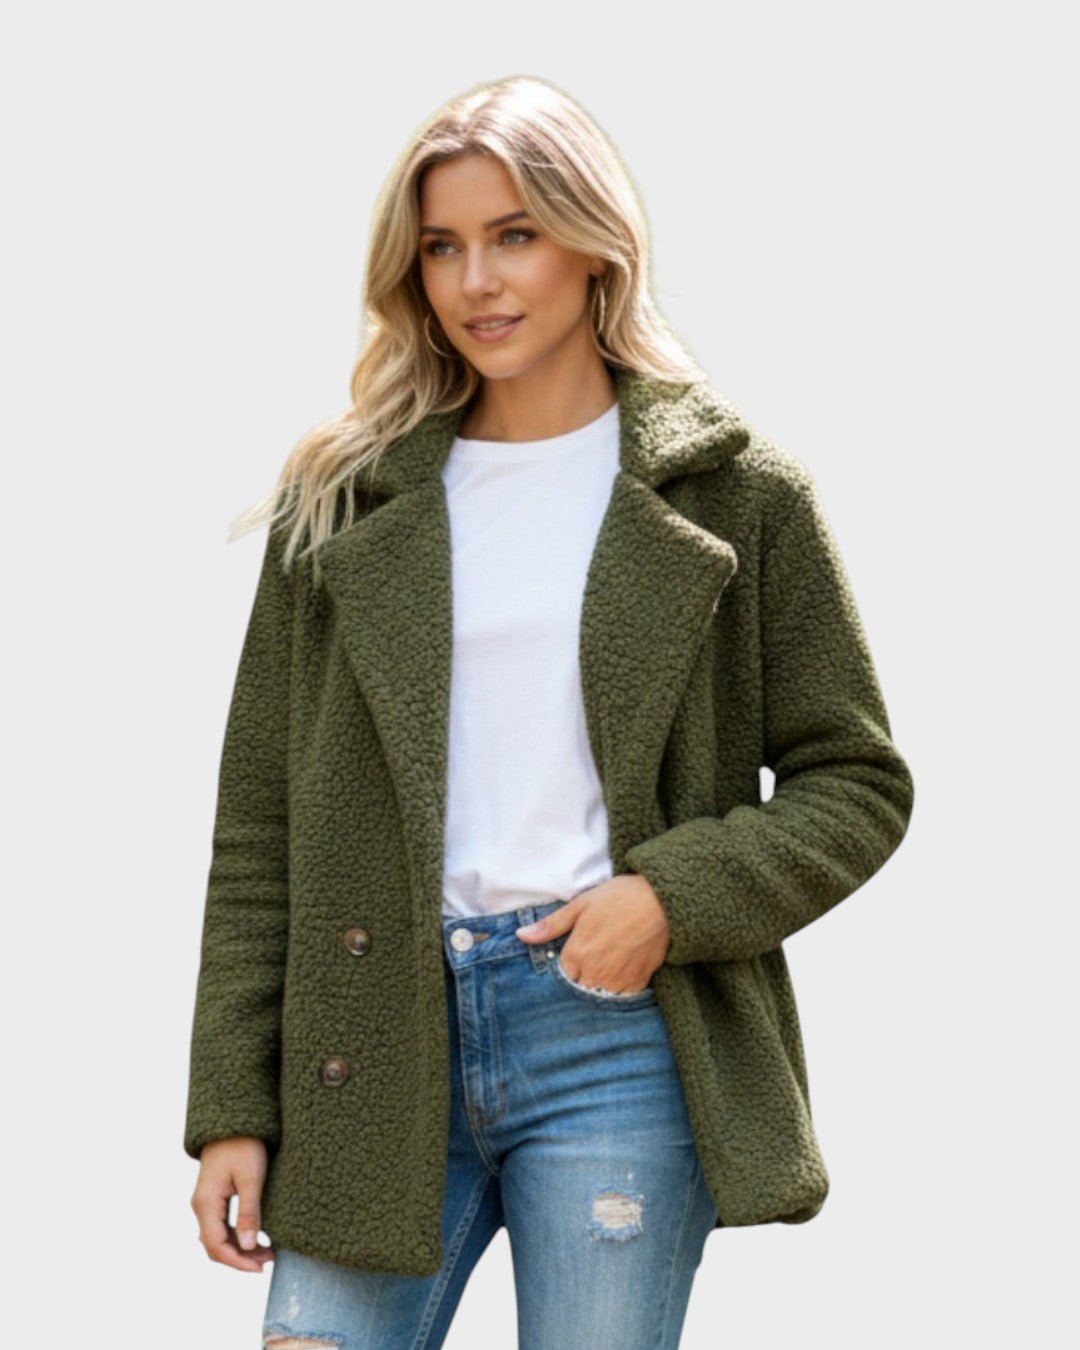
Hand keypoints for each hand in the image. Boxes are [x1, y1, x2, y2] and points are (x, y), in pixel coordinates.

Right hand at [190, 1136, 275, 1271]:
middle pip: (215, 1246)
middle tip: (268, 1260)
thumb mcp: (251, 1178)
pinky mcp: (214, 1197)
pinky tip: (256, 1237)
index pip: (216, 1246)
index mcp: (206, 1204)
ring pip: (218, 1237)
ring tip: (267, 1252)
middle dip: (240, 1258)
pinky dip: (237, 1236)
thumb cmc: (244, 1145)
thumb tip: (246, 1246)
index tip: (260, 1268)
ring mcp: (206, 1202)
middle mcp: (201, 1207)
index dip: (237, 1262)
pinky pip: (221, 1226)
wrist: (234, 1121)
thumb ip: (248, 1212)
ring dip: (240, 1249)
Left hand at [515, 874, 670, 993]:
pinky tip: (623, 968)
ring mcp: (617, 981)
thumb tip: (521, 936)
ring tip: (609, 962)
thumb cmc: (619, 898)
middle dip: (582, 977)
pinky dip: (620, 987)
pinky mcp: (638, 983)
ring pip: (599, 994)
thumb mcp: (581, 905)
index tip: (575, 954)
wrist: (662, 901)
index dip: (567, 965)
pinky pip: (622, 996)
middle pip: (579, 987)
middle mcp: (594, 973)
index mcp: (576, 954)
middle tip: (594, 956)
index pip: (561, 975)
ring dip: (600, 984)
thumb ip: (551, 925)